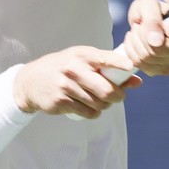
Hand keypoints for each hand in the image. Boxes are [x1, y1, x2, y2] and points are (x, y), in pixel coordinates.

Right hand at [13, 46, 141, 118]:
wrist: (31, 81)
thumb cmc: (64, 68)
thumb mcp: (82, 61)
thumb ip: (108, 69)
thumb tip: (137, 81)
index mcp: (82, 55)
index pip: (105, 58)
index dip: (120, 63)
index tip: (131, 67)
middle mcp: (74, 68)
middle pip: (106, 90)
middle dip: (118, 96)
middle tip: (119, 97)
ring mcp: (66, 85)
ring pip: (99, 104)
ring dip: (104, 106)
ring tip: (100, 101)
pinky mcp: (61, 101)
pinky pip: (87, 113)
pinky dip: (93, 113)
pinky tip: (88, 107)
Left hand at [123, 0, 168, 75]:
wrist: (153, 18)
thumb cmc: (153, 9)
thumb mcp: (150, 5)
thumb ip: (153, 19)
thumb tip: (156, 43)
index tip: (164, 23)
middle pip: (159, 50)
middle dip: (142, 34)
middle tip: (140, 24)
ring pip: (147, 58)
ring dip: (135, 41)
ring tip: (136, 30)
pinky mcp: (161, 69)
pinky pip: (140, 64)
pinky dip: (131, 50)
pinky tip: (133, 40)